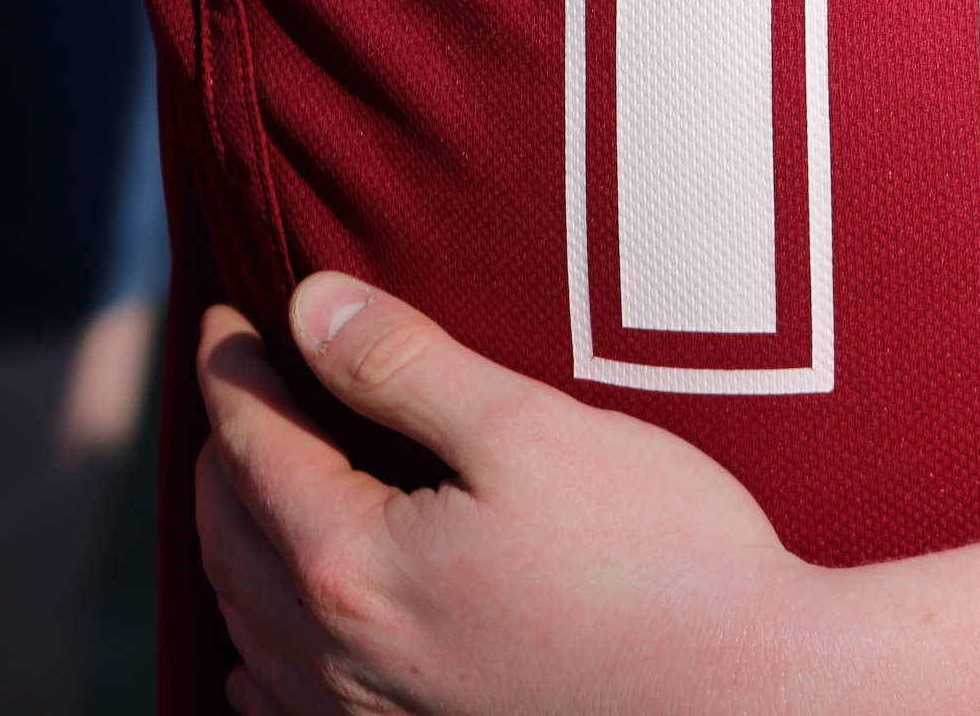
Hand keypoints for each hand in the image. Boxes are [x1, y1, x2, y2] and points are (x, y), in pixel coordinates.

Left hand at [196, 275, 811, 715]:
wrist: (752, 700)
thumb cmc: (658, 558)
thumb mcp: (530, 430)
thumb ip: (406, 366)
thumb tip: (308, 304)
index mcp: (349, 563)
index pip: (254, 441)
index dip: (234, 365)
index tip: (227, 311)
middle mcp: (333, 659)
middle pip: (231, 533)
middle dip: (227, 447)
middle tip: (243, 382)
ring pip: (247, 626)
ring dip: (236, 543)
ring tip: (253, 486)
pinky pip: (283, 708)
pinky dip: (262, 650)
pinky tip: (278, 636)